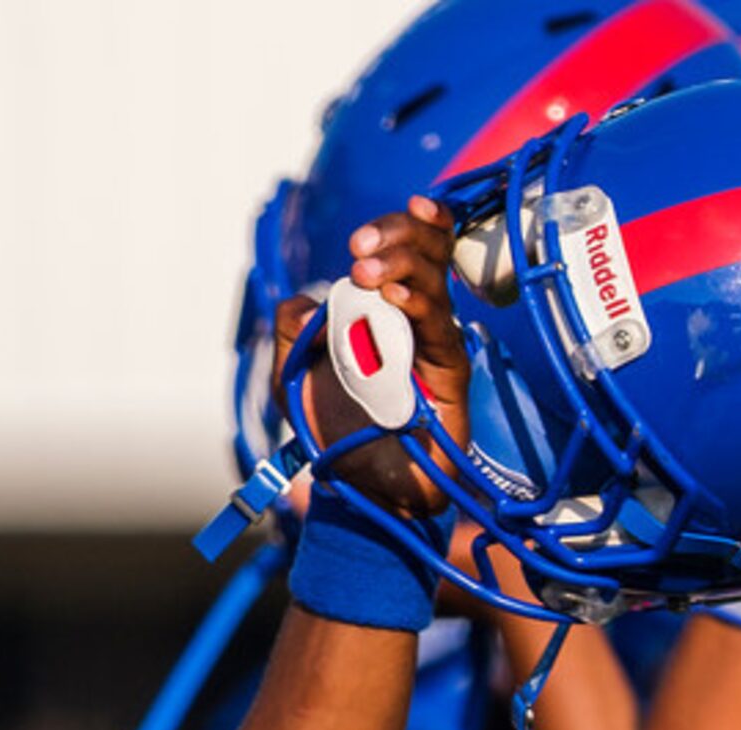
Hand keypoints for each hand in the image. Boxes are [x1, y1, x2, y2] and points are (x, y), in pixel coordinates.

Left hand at [272, 198, 470, 518]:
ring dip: (401, 265)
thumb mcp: (292, 378)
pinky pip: (441, 328)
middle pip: (428, 252)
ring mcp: (436, 344)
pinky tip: (393, 299)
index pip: (406, 250)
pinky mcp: (450, 373)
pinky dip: (417, 305)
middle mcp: (417, 319)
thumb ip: (290, 334)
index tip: (361, 236)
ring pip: (435, 281)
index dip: (395, 229)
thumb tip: (304, 301)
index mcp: (386, 308)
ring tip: (364, 272)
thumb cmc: (335, 432)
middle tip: (358, 250)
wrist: (362, 488)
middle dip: (397, 236)